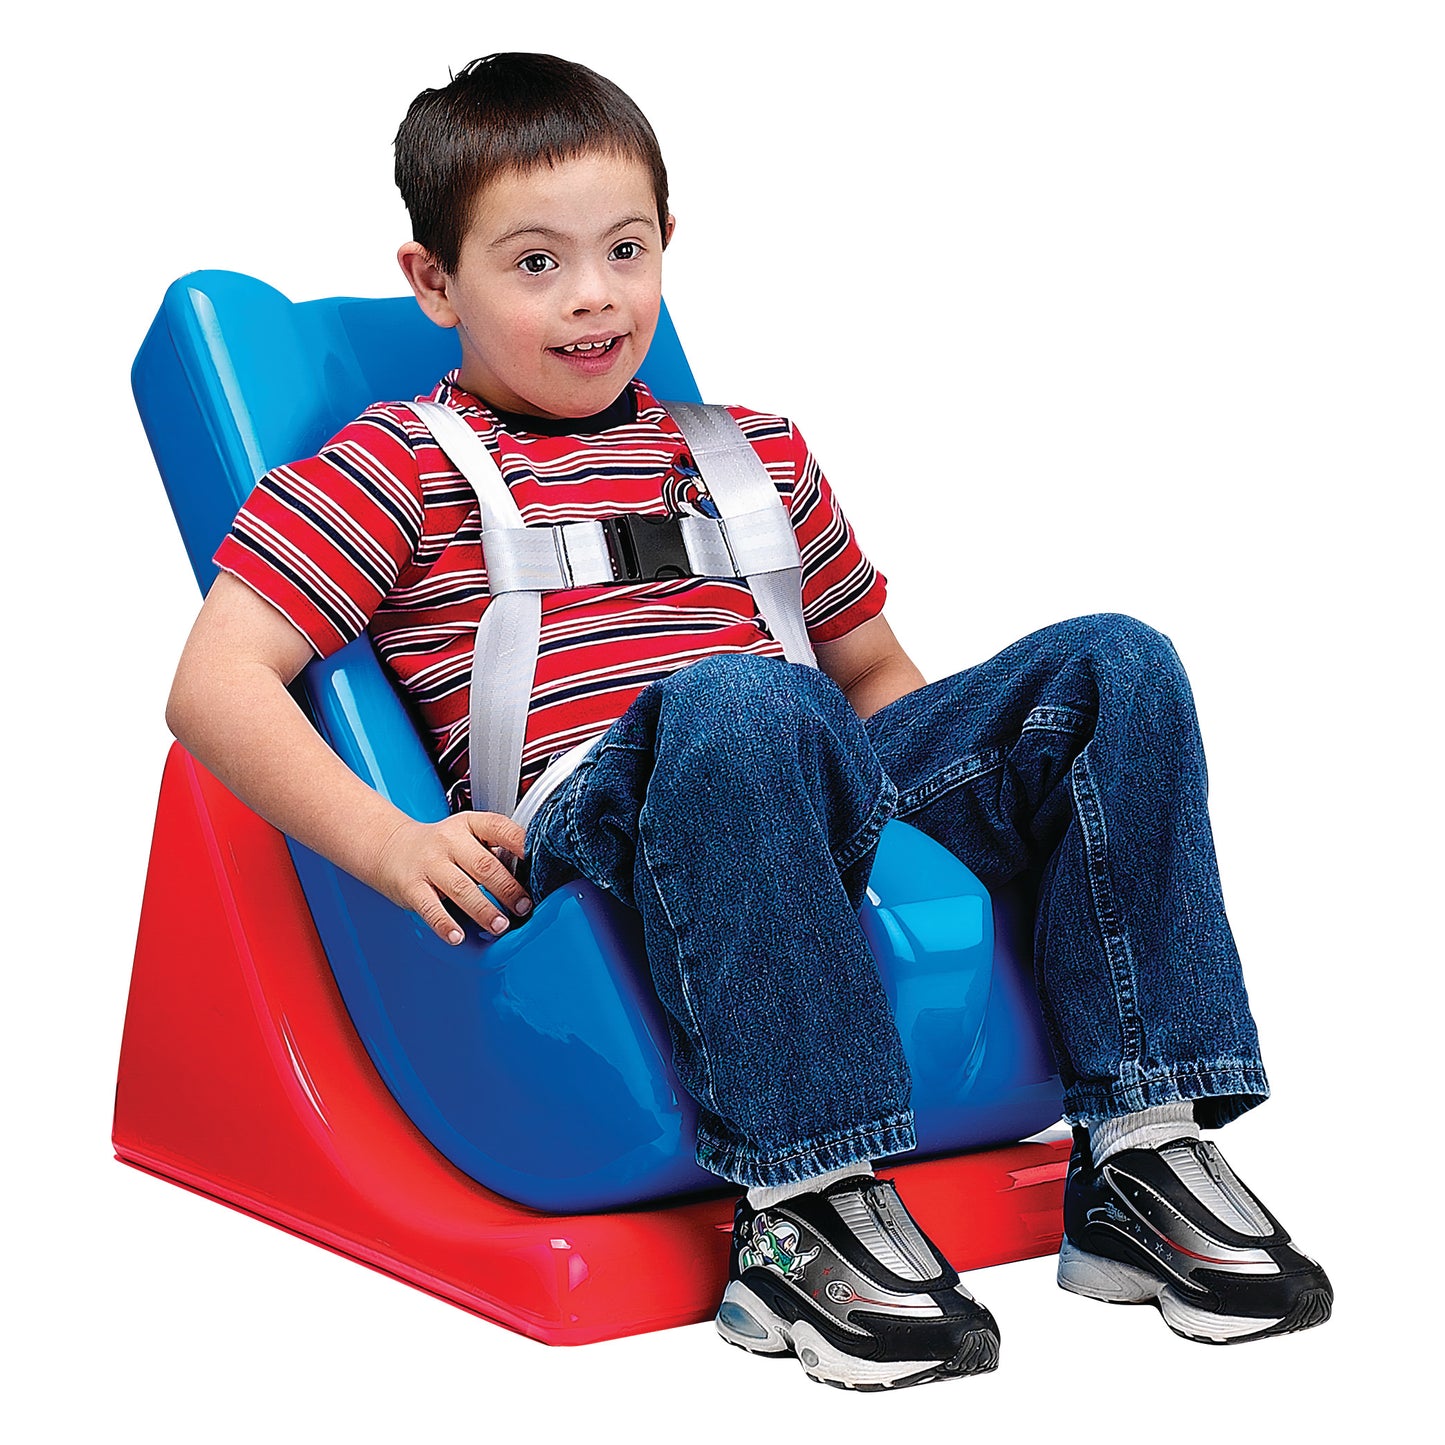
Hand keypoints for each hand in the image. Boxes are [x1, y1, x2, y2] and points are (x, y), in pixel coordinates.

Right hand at [369, 812, 532, 944]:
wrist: (390, 848)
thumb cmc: (440, 847)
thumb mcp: (467, 835)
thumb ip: (493, 849)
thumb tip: (530, 876)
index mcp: (469, 824)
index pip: (500, 828)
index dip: (521, 844)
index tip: (539, 862)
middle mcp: (449, 841)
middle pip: (484, 865)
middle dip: (508, 890)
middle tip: (524, 907)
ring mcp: (429, 863)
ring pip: (461, 888)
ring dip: (484, 910)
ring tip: (500, 925)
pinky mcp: (411, 886)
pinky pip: (430, 907)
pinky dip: (445, 924)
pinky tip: (458, 936)